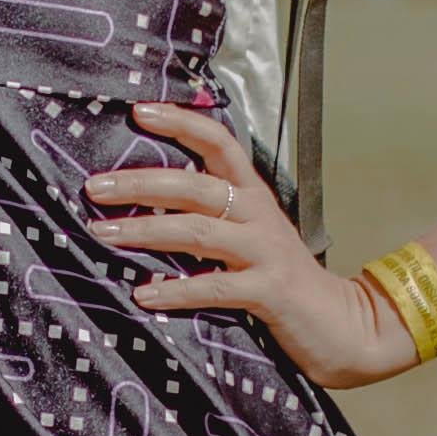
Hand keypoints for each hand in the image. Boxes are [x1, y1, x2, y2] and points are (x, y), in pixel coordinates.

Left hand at [88, 100, 406, 386]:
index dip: (181, 123)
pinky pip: (214, 287)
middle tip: (94, 188)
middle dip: (140, 183)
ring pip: (197, 231)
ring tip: (103, 233)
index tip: (140, 111)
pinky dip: (176, 290)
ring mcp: (265, 251)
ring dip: (145, 231)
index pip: (219, 143)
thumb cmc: (283, 280)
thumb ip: (213, 217)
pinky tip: (144, 294)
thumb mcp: (252, 236)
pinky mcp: (269, 291)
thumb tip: (147, 205)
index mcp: (253, 195)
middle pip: (195, 185)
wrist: (342, 324)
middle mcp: (259, 215)